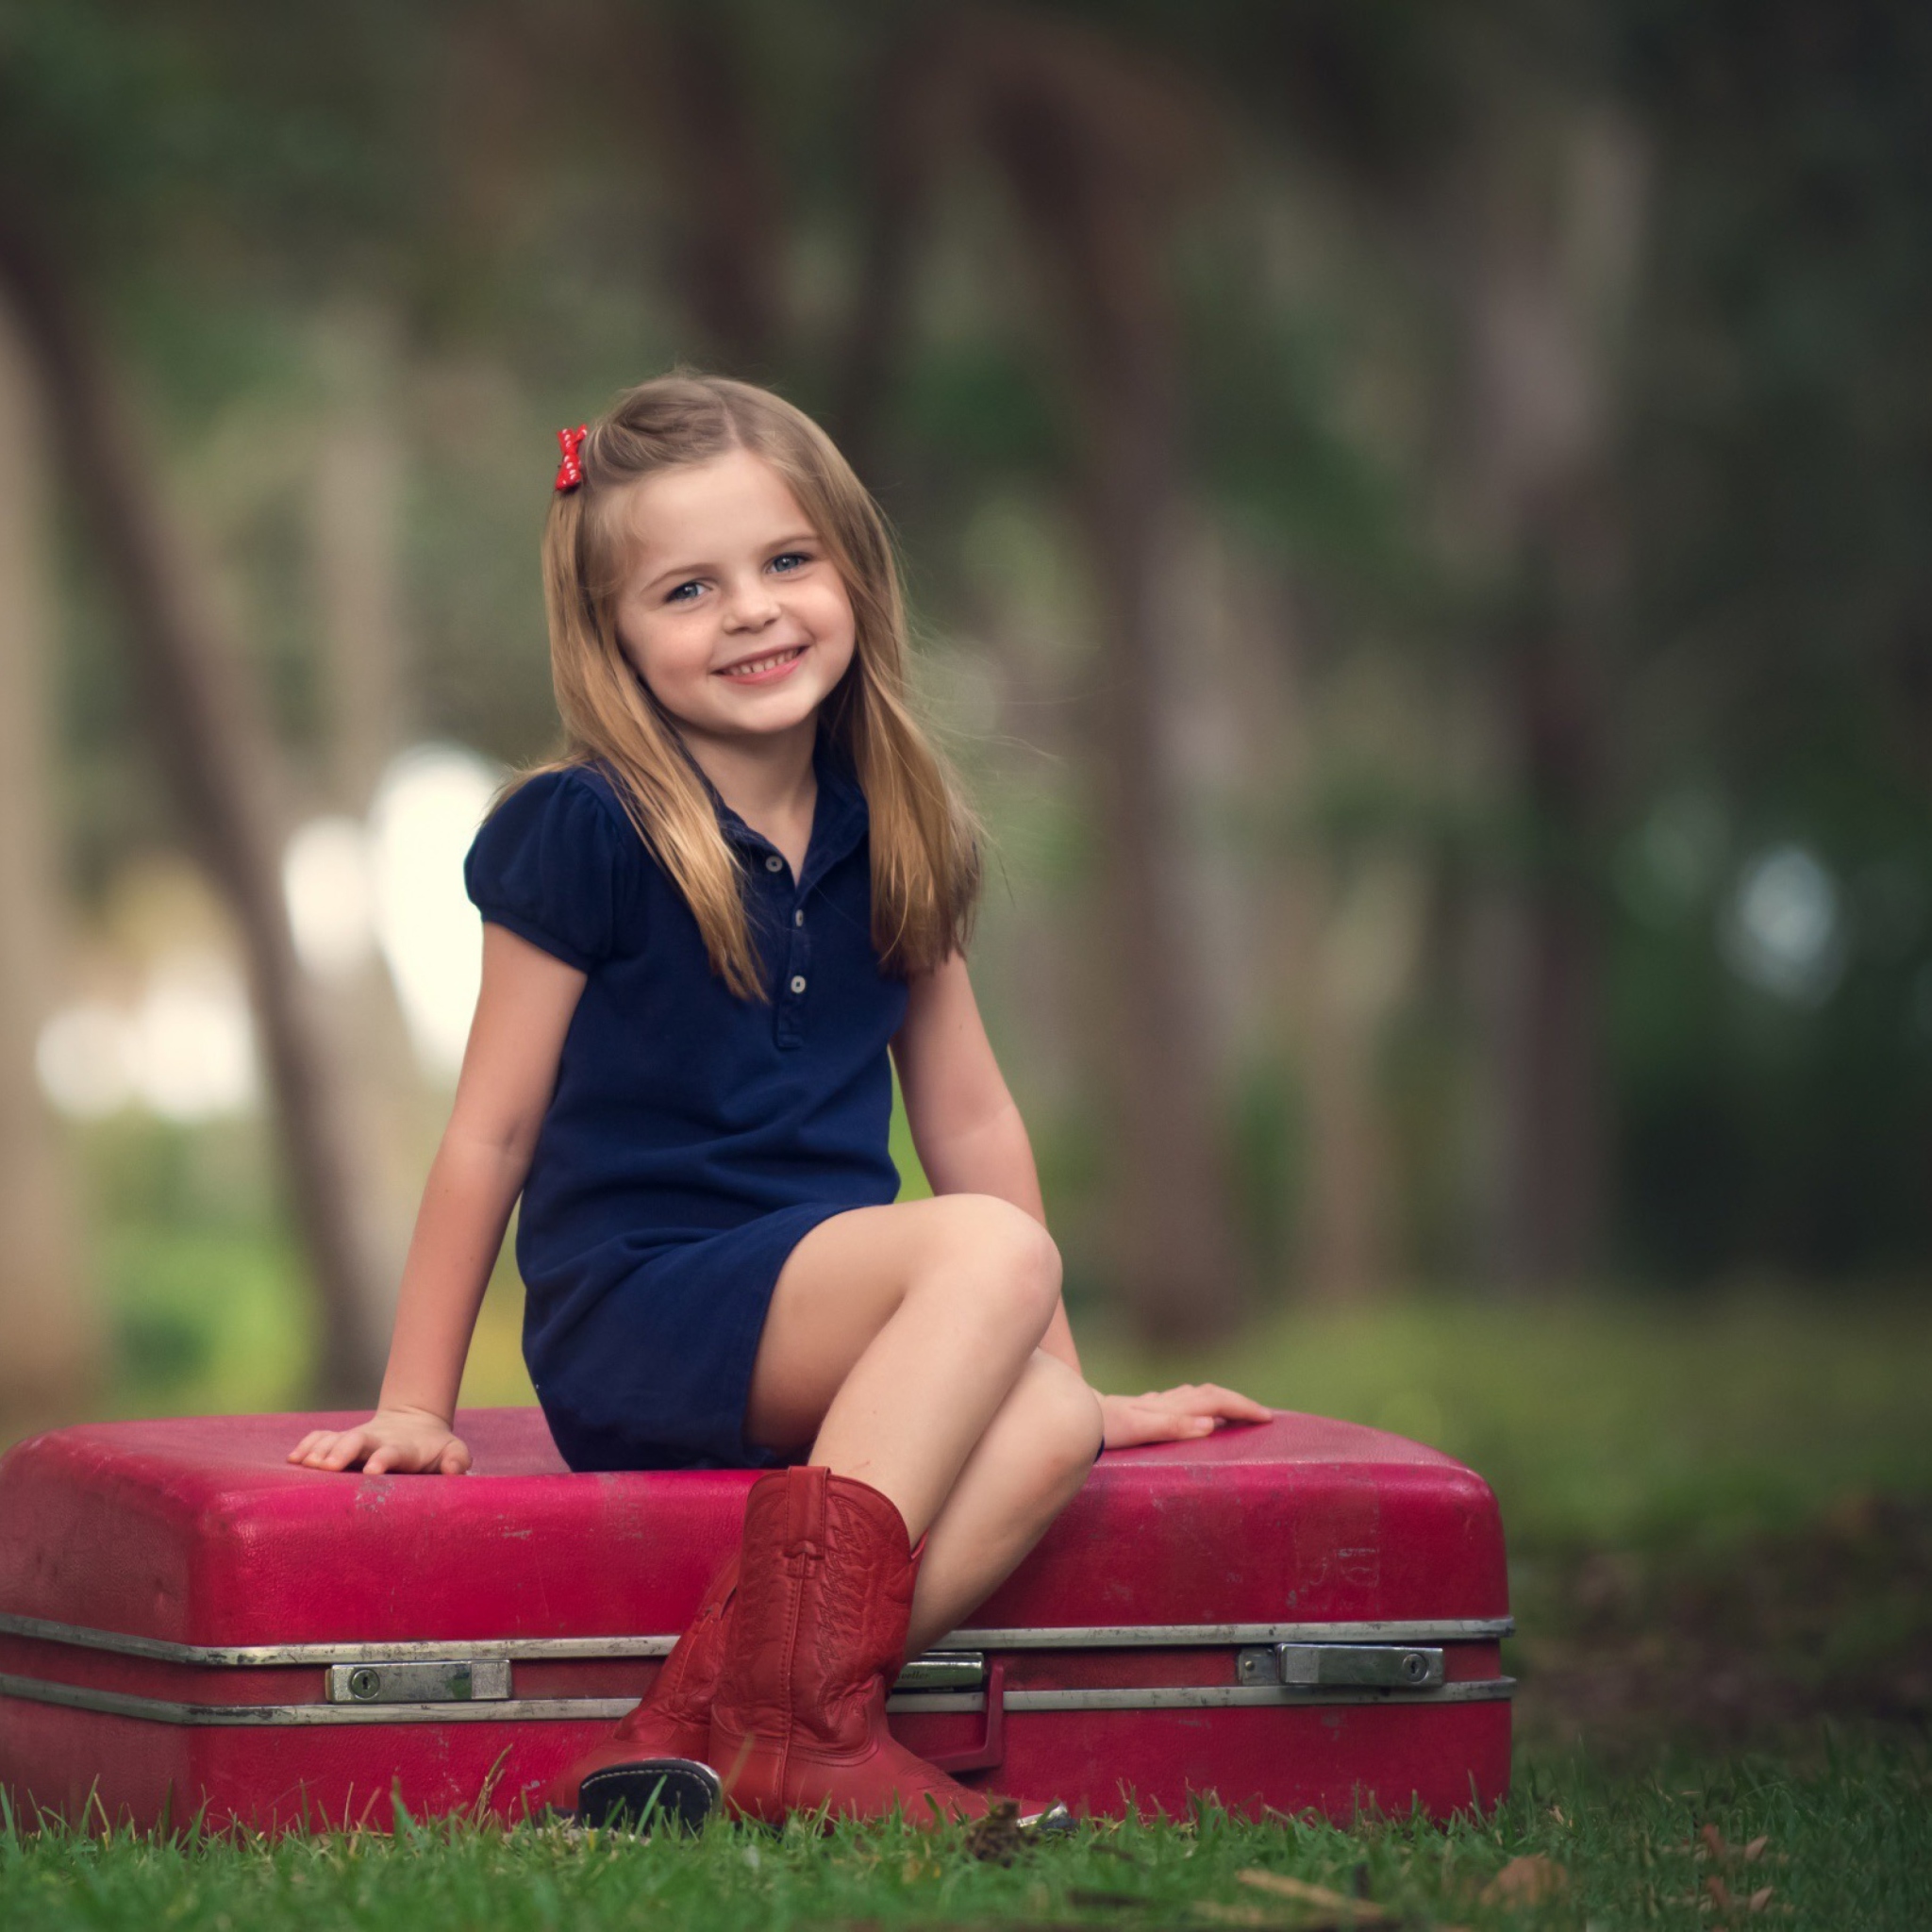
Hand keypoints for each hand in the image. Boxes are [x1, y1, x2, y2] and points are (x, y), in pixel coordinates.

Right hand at [287, 1407, 471, 1475]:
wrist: (415, 1426)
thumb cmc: (435, 1450)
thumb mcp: (453, 1452)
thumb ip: (457, 1460)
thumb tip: (454, 1470)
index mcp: (404, 1448)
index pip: (393, 1451)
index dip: (383, 1458)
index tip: (373, 1470)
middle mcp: (376, 1440)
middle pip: (356, 1439)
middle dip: (342, 1450)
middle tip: (327, 1467)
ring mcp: (356, 1439)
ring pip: (334, 1438)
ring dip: (319, 1450)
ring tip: (304, 1465)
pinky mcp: (341, 1441)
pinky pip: (321, 1438)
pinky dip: (307, 1445)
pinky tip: (292, 1459)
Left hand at [1098, 1383, 1272, 1450]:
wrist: (1074, 1416)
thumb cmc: (1103, 1427)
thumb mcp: (1136, 1428)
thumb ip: (1172, 1426)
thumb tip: (1210, 1424)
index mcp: (1169, 1407)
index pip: (1216, 1402)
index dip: (1243, 1408)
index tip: (1267, 1418)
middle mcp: (1165, 1402)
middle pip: (1211, 1394)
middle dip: (1238, 1402)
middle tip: (1262, 1415)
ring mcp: (1155, 1403)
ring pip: (1197, 1396)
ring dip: (1221, 1401)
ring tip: (1237, 1412)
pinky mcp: (1144, 1409)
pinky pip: (1182, 1403)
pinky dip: (1199, 1405)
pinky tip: (1194, 1412)